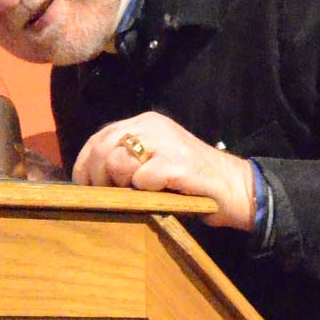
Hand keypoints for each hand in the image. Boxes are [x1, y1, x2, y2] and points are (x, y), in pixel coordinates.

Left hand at [70, 112, 255, 229]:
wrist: (235, 187)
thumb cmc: (191, 181)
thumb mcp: (155, 160)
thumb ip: (127, 159)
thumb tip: (90, 176)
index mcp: (145, 122)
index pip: (99, 137)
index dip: (84, 165)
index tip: (86, 187)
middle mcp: (153, 126)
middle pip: (102, 148)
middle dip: (96, 178)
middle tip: (106, 196)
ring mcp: (166, 143)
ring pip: (118, 162)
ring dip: (120, 186)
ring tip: (134, 196)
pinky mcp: (177, 164)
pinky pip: (142, 178)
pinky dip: (143, 192)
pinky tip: (156, 196)